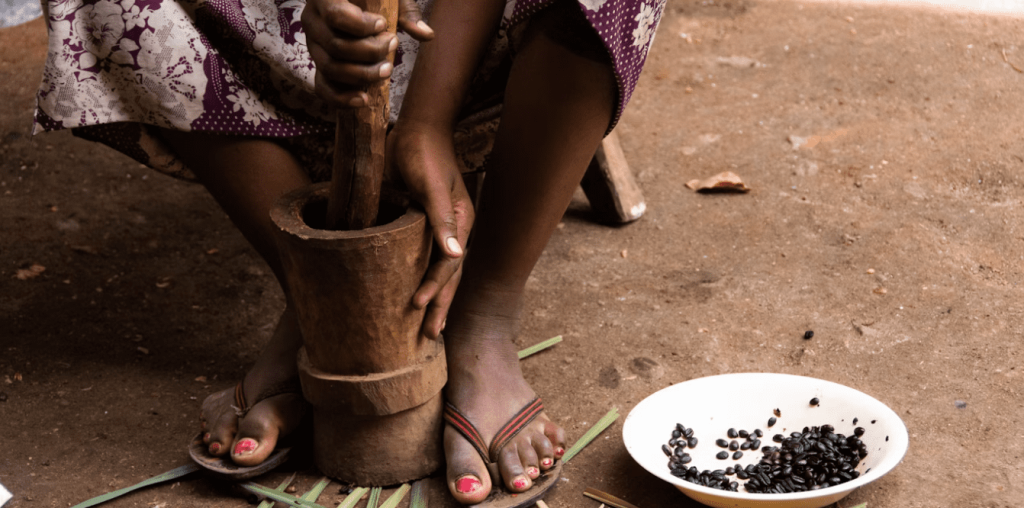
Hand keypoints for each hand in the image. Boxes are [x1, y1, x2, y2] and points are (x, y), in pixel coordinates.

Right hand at [302, 0, 434, 106]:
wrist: (356, 2)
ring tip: (387, 70)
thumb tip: (427, 35)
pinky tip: (364, 99)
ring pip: (331, 68)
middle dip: (369, 52)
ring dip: (362, 75)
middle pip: (336, 46)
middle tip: (393, 45)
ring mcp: (313, 46)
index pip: (335, 15)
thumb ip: (407, 12)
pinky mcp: (319, 66)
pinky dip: (342, 98)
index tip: (382, 25)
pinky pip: (323, 87)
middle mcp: (312, 21)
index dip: (361, 25)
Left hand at [387, 121, 474, 339]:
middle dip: (440, 305)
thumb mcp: (430, 183)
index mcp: (461, 221)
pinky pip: (428, 260)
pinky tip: (416, 294)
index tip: (416, 306)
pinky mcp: (426, 225)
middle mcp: (456, 229)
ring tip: (427, 327)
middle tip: (429, 336)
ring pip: (442, 272)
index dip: (434, 287)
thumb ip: (441, 217)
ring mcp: (442, 229)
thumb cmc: (421, 152)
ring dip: (435, 299)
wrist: (416, 128)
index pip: (449, 264)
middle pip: (450, 276)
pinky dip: (424, 280)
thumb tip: (455, 254)